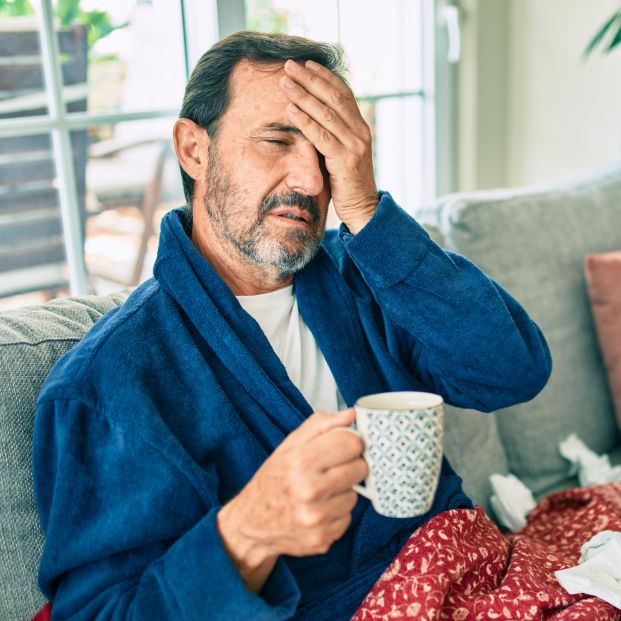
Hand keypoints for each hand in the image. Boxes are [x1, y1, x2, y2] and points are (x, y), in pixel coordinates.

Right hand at [217, 409, 366, 590]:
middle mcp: (310, 490)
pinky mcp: (323, 538)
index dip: (350, 442)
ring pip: (355, 495)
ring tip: (320, 491)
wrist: (251, 524)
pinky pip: (347, 518)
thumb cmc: (273, 480)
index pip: (352, 443)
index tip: (341, 446)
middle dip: (349, 465)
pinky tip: (319, 509)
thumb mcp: (289, 445)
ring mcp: (317, 518)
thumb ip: (321, 424)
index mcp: (301, 461)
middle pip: (360, 468)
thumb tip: (350, 414)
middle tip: (330, 469)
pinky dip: (337, 513)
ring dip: (342, 491)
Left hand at [280, 59, 377, 234]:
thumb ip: (332, 136)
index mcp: (360, 127)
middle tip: (289, 64)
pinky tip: (290, 110)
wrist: (363, 209)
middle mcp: (360, 132)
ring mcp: (354, 145)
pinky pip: (321, 136)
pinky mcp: (345, 161)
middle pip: (333, 97)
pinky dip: (305, 121)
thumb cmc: (347, 184)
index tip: (306, 63)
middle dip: (310, 78)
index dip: (324, 76)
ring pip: (326, 113)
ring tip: (284, 82)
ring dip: (303, 95)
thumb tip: (312, 118)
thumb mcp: (342, 154)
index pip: (343, 93)